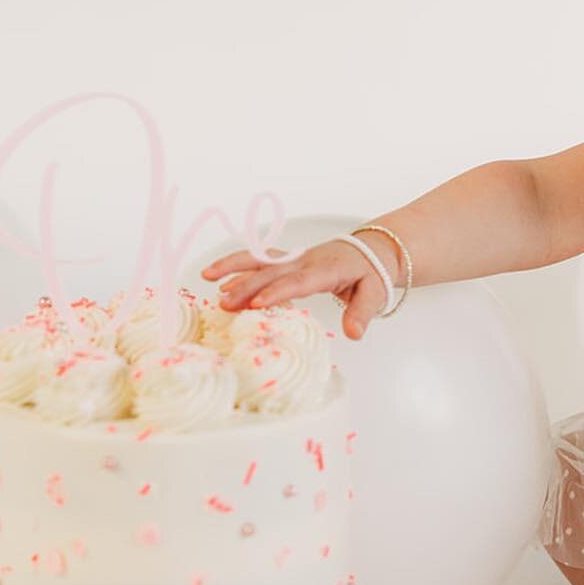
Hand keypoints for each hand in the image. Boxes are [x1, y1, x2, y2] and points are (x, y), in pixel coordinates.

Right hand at [200, 238, 395, 340]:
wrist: (373, 250)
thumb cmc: (373, 273)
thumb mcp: (375, 293)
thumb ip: (362, 313)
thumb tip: (354, 335)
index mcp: (326, 269)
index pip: (299, 281)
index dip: (277, 291)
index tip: (257, 304)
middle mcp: (306, 261)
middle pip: (272, 272)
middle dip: (247, 286)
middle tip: (224, 304)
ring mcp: (295, 258)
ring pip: (260, 260)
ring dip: (234, 268)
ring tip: (208, 278)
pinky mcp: (288, 260)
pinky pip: (259, 259)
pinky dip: (236, 264)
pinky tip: (215, 275)